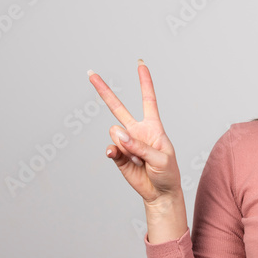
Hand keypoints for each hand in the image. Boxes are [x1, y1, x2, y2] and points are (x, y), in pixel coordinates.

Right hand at [87, 60, 182, 204]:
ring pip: (115, 133)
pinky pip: (111, 149)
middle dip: (104, 90)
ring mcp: (126, 143)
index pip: (148, 99)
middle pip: (118, 107)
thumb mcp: (161, 158)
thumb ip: (139, 145)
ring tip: (140, 160)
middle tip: (90, 73)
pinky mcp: (118, 156)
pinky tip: (121, 157)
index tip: (140, 63)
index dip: (144, 81)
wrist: (160, 193)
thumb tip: (117, 133)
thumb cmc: (167, 173)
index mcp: (153, 127)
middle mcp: (137, 131)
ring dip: (127, 146)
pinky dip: (115, 152)